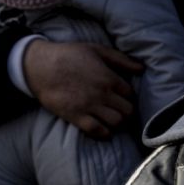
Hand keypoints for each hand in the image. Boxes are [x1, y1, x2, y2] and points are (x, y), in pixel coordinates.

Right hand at [23, 40, 143, 139]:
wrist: (41, 66)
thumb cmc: (70, 55)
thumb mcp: (98, 50)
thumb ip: (121, 60)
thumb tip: (142, 68)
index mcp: (109, 77)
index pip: (131, 94)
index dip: (130, 97)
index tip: (125, 98)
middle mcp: (102, 94)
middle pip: (127, 111)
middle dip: (128, 112)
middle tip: (123, 112)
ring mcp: (89, 106)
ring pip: (116, 122)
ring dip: (118, 124)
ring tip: (115, 121)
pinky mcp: (75, 116)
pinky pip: (96, 131)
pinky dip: (104, 134)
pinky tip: (105, 131)